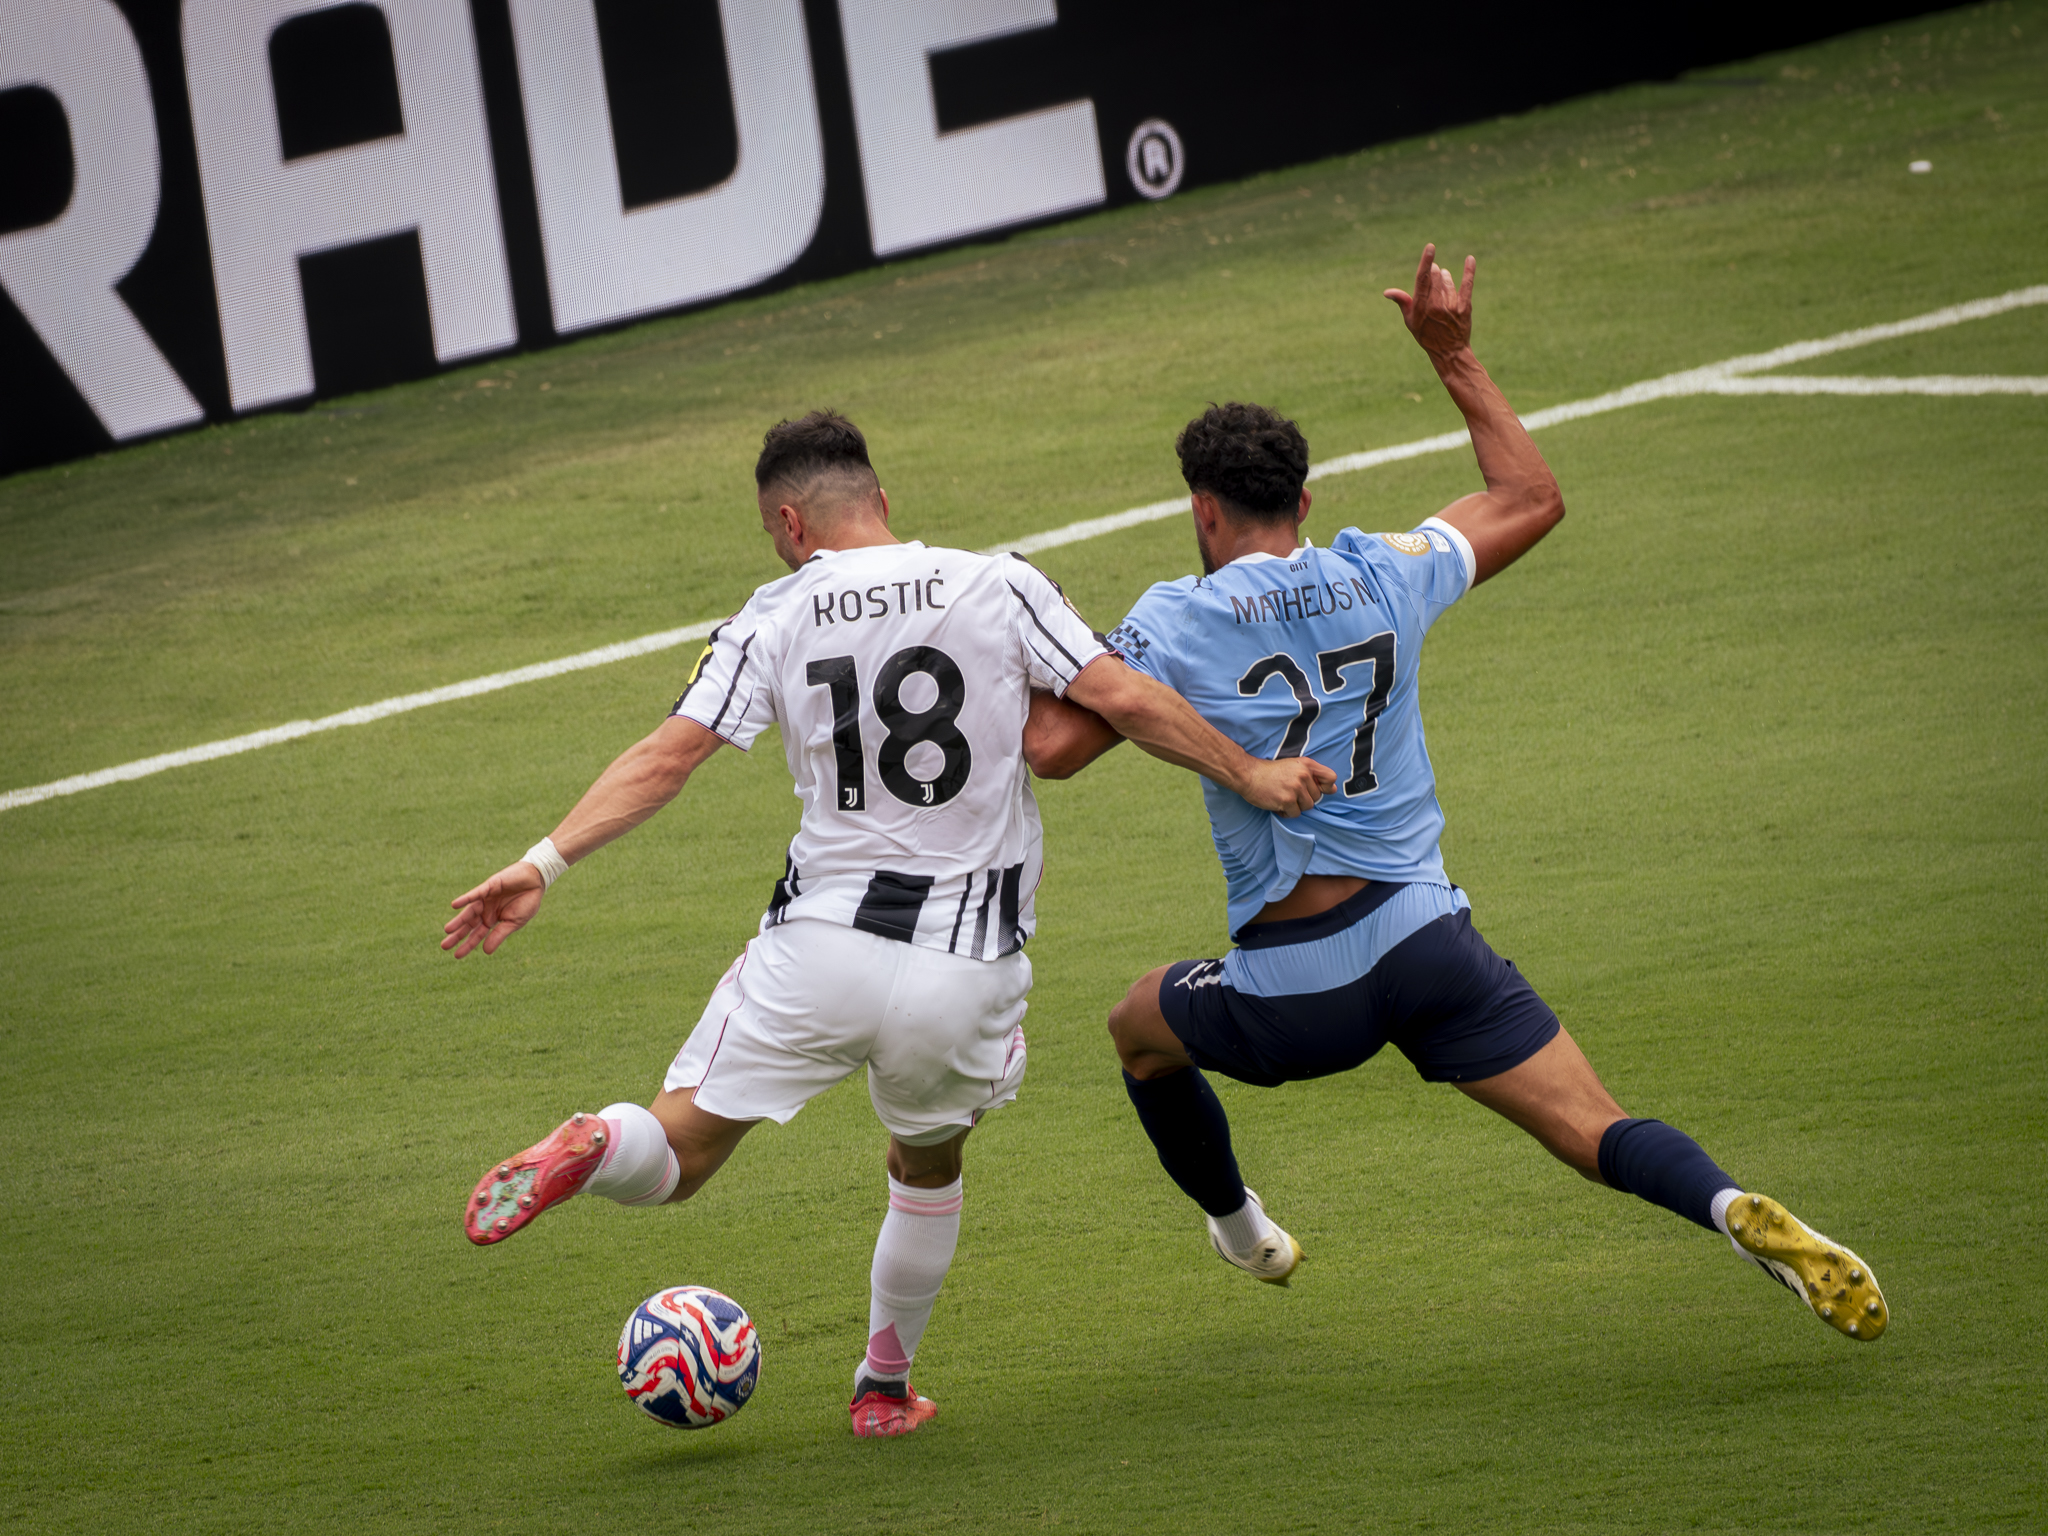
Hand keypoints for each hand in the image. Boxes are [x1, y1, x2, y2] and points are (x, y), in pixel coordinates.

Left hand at [443, 862, 544, 957]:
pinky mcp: (489, 886)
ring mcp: (486, 898)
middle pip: (469, 924)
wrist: (536, 881)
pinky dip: (465, 899)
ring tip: (448, 930)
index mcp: (492, 920)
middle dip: (457, 935)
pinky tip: (455, 905)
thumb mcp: (514, 923)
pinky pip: (475, 894)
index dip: (468, 944)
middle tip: (444, 946)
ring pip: (469, 911)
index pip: (477, 934)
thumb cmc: (527, 902)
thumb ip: (499, 935)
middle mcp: (486, 910)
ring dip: (459, 920)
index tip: (456, 955)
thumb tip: (486, 952)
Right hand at [1240, 756, 1336, 816]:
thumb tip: (1333, 790)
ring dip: (1296, 806)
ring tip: (1283, 798)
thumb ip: (1313, 776)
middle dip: (1304, 798)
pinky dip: (1286, 813)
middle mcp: (1303, 775)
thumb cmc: (1271, 772)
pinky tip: (1277, 804)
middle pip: (1317, 797)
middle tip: (1289, 792)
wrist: (1249, 775)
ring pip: (1307, 806)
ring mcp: (1295, 788)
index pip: (1331, 778)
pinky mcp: (1287, 800)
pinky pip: (1295, 814)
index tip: (1317, 789)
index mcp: (1307, 765)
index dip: (1327, 787)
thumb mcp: (1294, 766)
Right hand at [1384, 243, 1473, 360]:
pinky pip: (1467, 285)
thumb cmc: (1426, 336)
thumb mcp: (1410, 321)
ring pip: (1448, 281)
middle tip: (1434, 273)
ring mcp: (1451, 306)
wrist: (1449, 352)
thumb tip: (1387, 291)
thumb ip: (1402, 302)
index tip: (1431, 247)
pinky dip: (1469, 271)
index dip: (1426, 262)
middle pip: (1435, 278)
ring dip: (1445, 277)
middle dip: (1434, 272)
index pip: (1422, 279)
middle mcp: (1436, 306)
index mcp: (1420, 307)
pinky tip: (1470, 259)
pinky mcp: (1465, 307)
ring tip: (1442, 278)